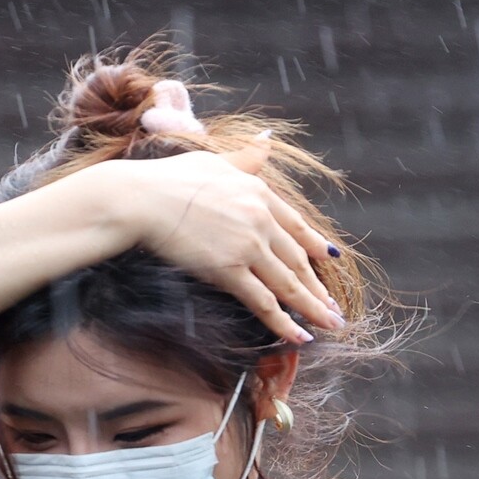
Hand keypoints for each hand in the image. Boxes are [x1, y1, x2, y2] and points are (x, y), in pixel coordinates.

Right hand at [106, 138, 345, 344]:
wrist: (144, 200)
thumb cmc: (170, 179)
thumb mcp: (216, 161)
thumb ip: (246, 159)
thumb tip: (267, 141)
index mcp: (259, 192)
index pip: (296, 225)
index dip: (316, 245)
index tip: (331, 259)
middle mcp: (261, 219)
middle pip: (298, 260)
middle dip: (319, 287)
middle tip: (335, 308)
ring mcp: (247, 246)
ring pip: (288, 284)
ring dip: (312, 309)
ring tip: (330, 326)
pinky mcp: (229, 271)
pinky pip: (263, 302)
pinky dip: (283, 323)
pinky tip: (299, 336)